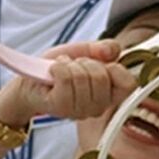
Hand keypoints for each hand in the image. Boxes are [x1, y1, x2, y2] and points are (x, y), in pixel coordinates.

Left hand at [0, 40, 132, 126]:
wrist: (29, 79)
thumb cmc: (57, 68)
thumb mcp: (82, 52)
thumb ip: (101, 49)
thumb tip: (113, 50)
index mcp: (108, 94)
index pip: (129, 85)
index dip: (117, 69)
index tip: (102, 64)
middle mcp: (97, 106)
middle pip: (102, 77)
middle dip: (85, 63)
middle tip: (74, 65)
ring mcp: (79, 110)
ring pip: (83, 77)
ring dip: (69, 65)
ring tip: (61, 69)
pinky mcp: (61, 107)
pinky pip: (66, 79)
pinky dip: (58, 68)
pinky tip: (53, 71)